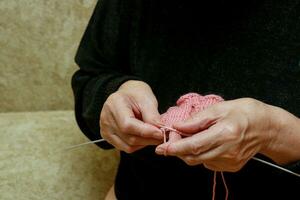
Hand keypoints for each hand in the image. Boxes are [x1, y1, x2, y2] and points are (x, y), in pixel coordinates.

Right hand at [100, 80, 162, 152]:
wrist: (126, 95)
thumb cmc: (137, 95)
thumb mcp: (147, 100)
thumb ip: (152, 116)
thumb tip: (160, 132)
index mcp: (114, 104)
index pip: (128, 125)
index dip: (146, 132)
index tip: (161, 133)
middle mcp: (106, 118)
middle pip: (129, 137)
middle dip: (148, 139)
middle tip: (162, 136)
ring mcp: (105, 129)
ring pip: (128, 146)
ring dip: (144, 143)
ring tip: (154, 136)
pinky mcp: (108, 136)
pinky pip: (125, 147)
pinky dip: (138, 145)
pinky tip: (145, 137)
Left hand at [156, 98, 273, 171]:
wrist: (266, 127)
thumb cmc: (243, 112)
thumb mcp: (219, 108)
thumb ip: (197, 119)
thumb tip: (178, 126)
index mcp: (224, 134)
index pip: (194, 145)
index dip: (175, 148)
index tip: (161, 148)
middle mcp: (227, 151)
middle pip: (194, 157)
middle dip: (178, 151)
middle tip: (170, 140)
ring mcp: (230, 161)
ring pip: (200, 161)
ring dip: (189, 152)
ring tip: (188, 138)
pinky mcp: (232, 166)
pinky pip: (209, 163)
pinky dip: (201, 154)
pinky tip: (204, 143)